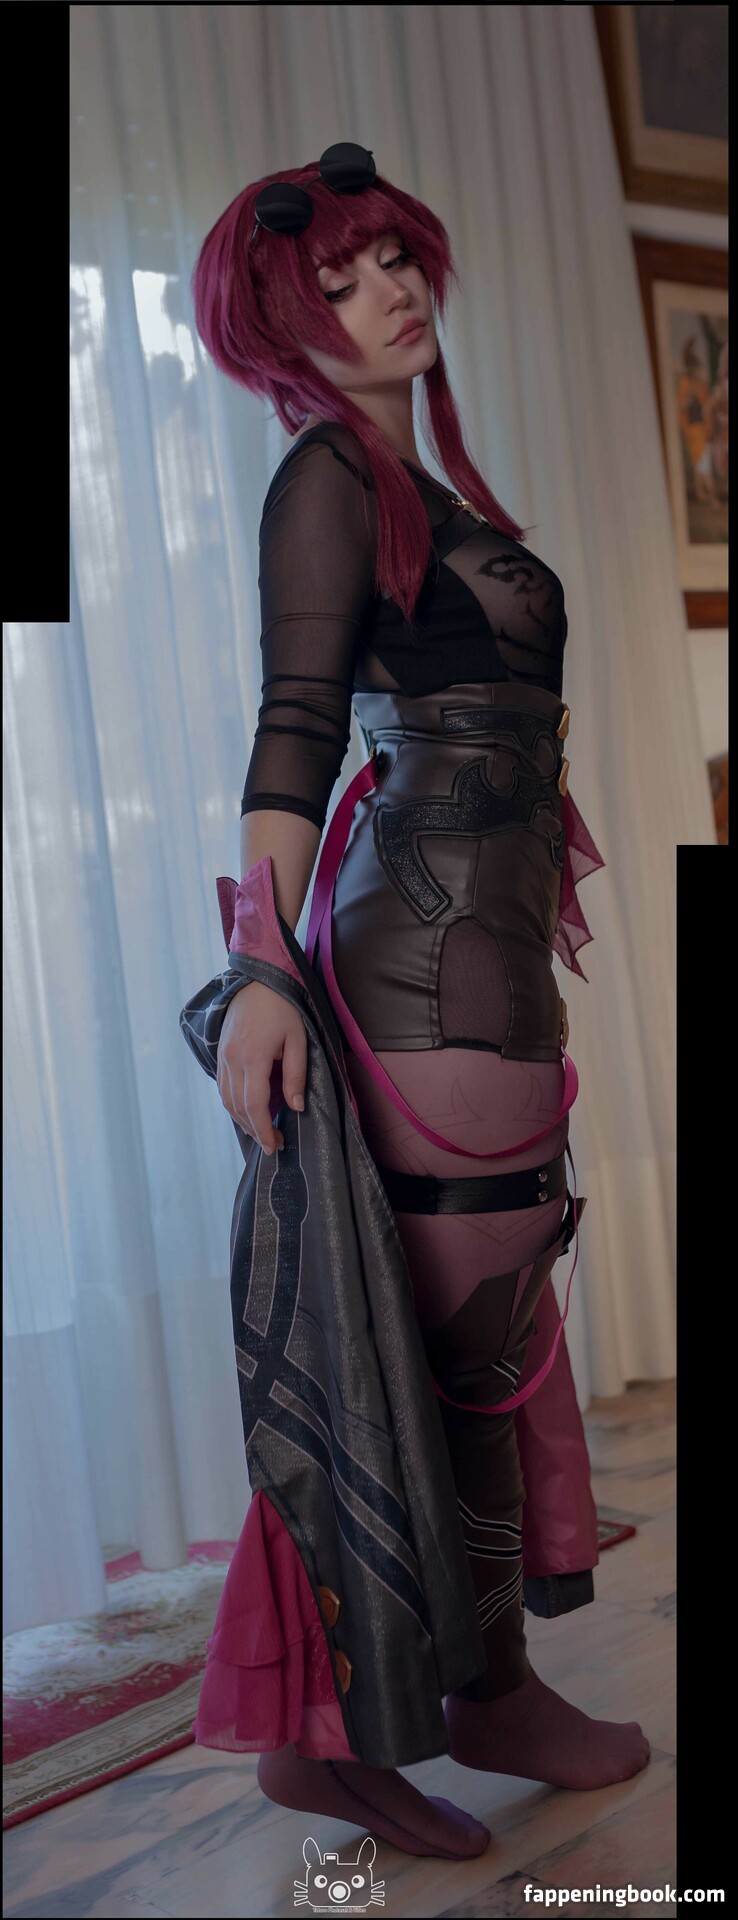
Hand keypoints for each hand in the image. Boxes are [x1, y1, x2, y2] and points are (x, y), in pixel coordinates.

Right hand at [216, 980, 306, 1152]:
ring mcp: (223, 1057)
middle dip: (255, 1130)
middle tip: (274, 1144)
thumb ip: (296, 1074)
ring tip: (262, 1132)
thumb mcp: (298, 1039)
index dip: (263, 1129)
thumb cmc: (283, 1007)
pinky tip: (247, 1111)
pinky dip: (234, 1105)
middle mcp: (232, 1060)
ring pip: (227, 1100)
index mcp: (253, 1057)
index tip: (274, 1145)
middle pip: (239, 1107)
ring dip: (243, 1121)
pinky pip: (223, 1087)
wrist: (256, 981)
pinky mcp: (220, 1054)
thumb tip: (295, 1107)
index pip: (254, 1105)